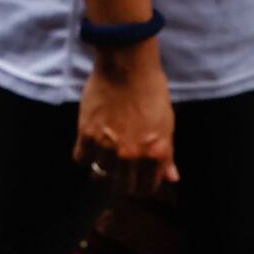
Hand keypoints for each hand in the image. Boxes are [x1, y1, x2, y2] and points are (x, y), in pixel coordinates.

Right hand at [76, 41, 178, 196]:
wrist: (127, 65)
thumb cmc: (152, 90)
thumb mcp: (167, 123)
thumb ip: (167, 154)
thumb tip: (172, 178)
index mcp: (155, 153)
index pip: (146, 188)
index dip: (142, 185)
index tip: (138, 179)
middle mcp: (131, 155)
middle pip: (122, 187)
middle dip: (122, 181)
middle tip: (121, 170)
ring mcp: (107, 146)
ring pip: (100, 173)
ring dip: (103, 167)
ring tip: (105, 153)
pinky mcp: (86, 133)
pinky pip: (81, 158)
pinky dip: (85, 154)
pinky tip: (90, 145)